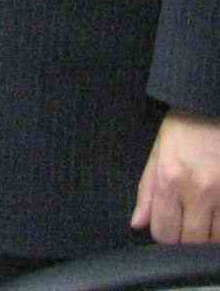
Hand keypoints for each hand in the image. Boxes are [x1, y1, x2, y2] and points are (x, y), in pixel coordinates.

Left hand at [133, 108, 219, 243]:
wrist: (211, 109)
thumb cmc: (183, 131)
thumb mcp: (157, 155)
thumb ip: (147, 193)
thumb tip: (137, 224)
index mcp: (170, 178)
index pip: (165, 232)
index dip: (164, 234)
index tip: (168, 227)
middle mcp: (199, 189)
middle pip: (192, 241)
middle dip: (186, 237)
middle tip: (186, 222)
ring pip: (217, 239)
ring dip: (209, 234)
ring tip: (204, 216)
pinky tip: (217, 213)